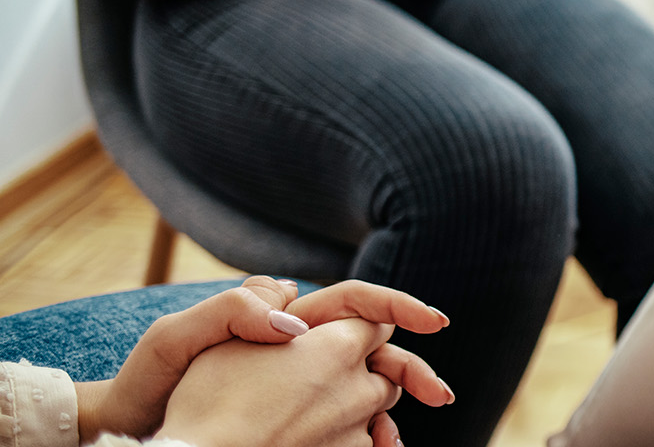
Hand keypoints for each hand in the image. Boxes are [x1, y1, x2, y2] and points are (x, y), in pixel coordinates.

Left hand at [76, 277, 448, 442]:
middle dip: (412, 370)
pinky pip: (347, 429)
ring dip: (391, 412)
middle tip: (438, 397)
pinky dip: (366, 440)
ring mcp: (301, 390)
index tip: (434, 323)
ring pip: (368, 395)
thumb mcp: (177, 338)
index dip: (398, 307)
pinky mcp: (297, 427)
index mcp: (283, 321)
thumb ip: (235, 310)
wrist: (133, 429)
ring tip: (392, 441)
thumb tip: (295, 316)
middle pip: (376, 352)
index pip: (356, 302)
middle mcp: (300, 350)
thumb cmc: (147, 382)